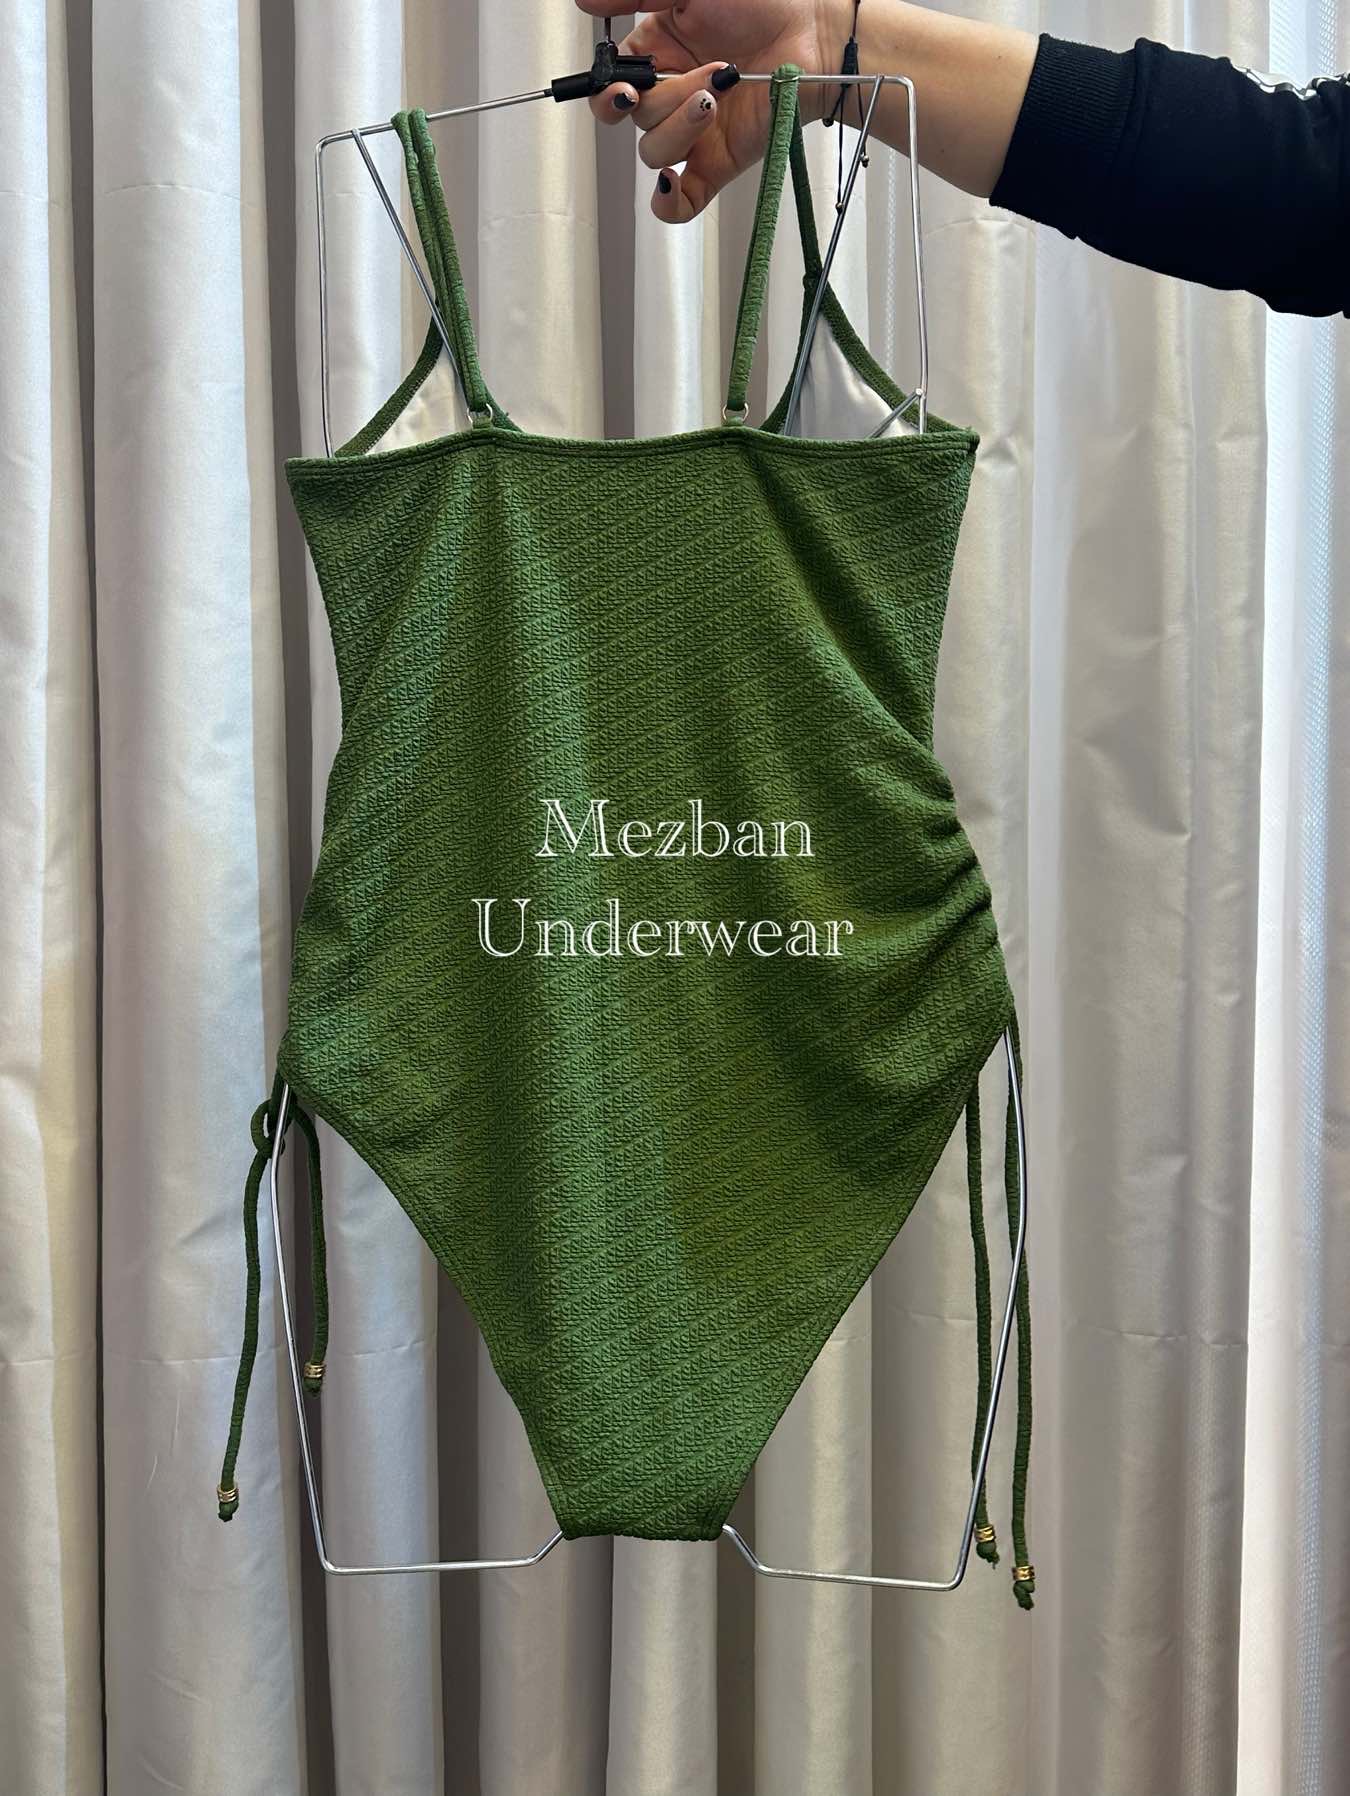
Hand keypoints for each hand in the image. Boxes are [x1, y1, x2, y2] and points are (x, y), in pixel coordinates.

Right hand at [574, 2, 846, 218]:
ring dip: (681, 127)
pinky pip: (679, 203)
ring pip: (654, 153)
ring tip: (721, 94)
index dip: (610, 95)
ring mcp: (695, 135)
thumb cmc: (765, 1)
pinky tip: (670, 183)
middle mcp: (672, 97)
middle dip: (664, 101)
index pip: (613, 88)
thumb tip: (582, 3)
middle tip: (704, 78)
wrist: (818, 34)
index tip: (624, 87)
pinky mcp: (717, 165)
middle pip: (635, 121)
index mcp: (659, 54)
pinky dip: (667, 202)